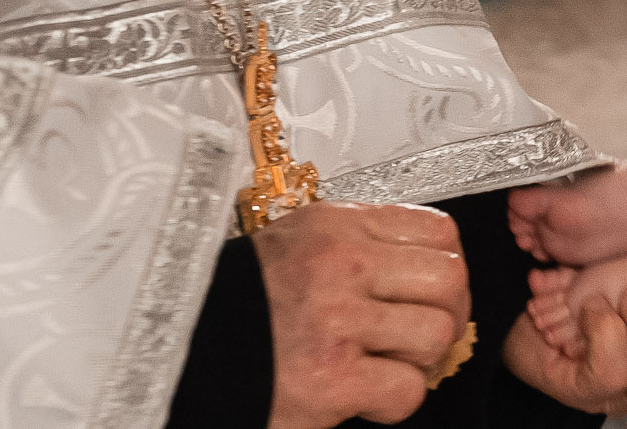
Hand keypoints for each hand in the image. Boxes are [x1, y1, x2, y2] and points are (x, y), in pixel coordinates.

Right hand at [253, 202, 471, 428]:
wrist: (177, 351)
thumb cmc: (239, 301)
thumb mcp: (297, 243)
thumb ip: (357, 243)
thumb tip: (422, 265)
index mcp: (336, 225)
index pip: (438, 231)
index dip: (449, 266)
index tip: (434, 291)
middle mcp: (340, 264)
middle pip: (450, 279)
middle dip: (449, 314)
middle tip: (424, 334)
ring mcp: (336, 321)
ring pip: (435, 334)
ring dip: (419, 360)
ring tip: (387, 365)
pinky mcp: (332, 379)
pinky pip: (406, 389)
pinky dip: (394, 401)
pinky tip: (365, 396)